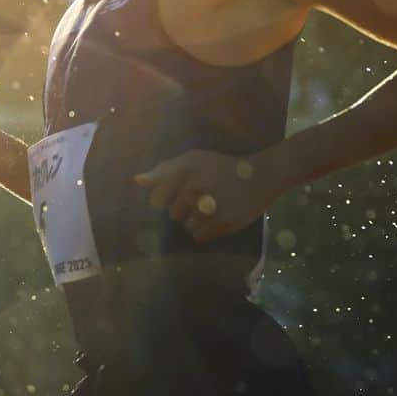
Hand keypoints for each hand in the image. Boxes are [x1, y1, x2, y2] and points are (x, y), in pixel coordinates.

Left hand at [133, 149, 274, 243]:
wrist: (259, 178)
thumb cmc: (221, 167)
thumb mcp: (193, 160)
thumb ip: (164, 169)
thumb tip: (137, 180)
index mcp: (185, 172)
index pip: (157, 200)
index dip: (167, 198)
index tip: (180, 193)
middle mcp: (194, 189)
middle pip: (173, 215)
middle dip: (184, 209)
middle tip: (202, 199)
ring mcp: (208, 209)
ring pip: (187, 226)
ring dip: (196, 221)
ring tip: (212, 208)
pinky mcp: (221, 225)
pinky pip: (199, 236)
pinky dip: (206, 230)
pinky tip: (217, 218)